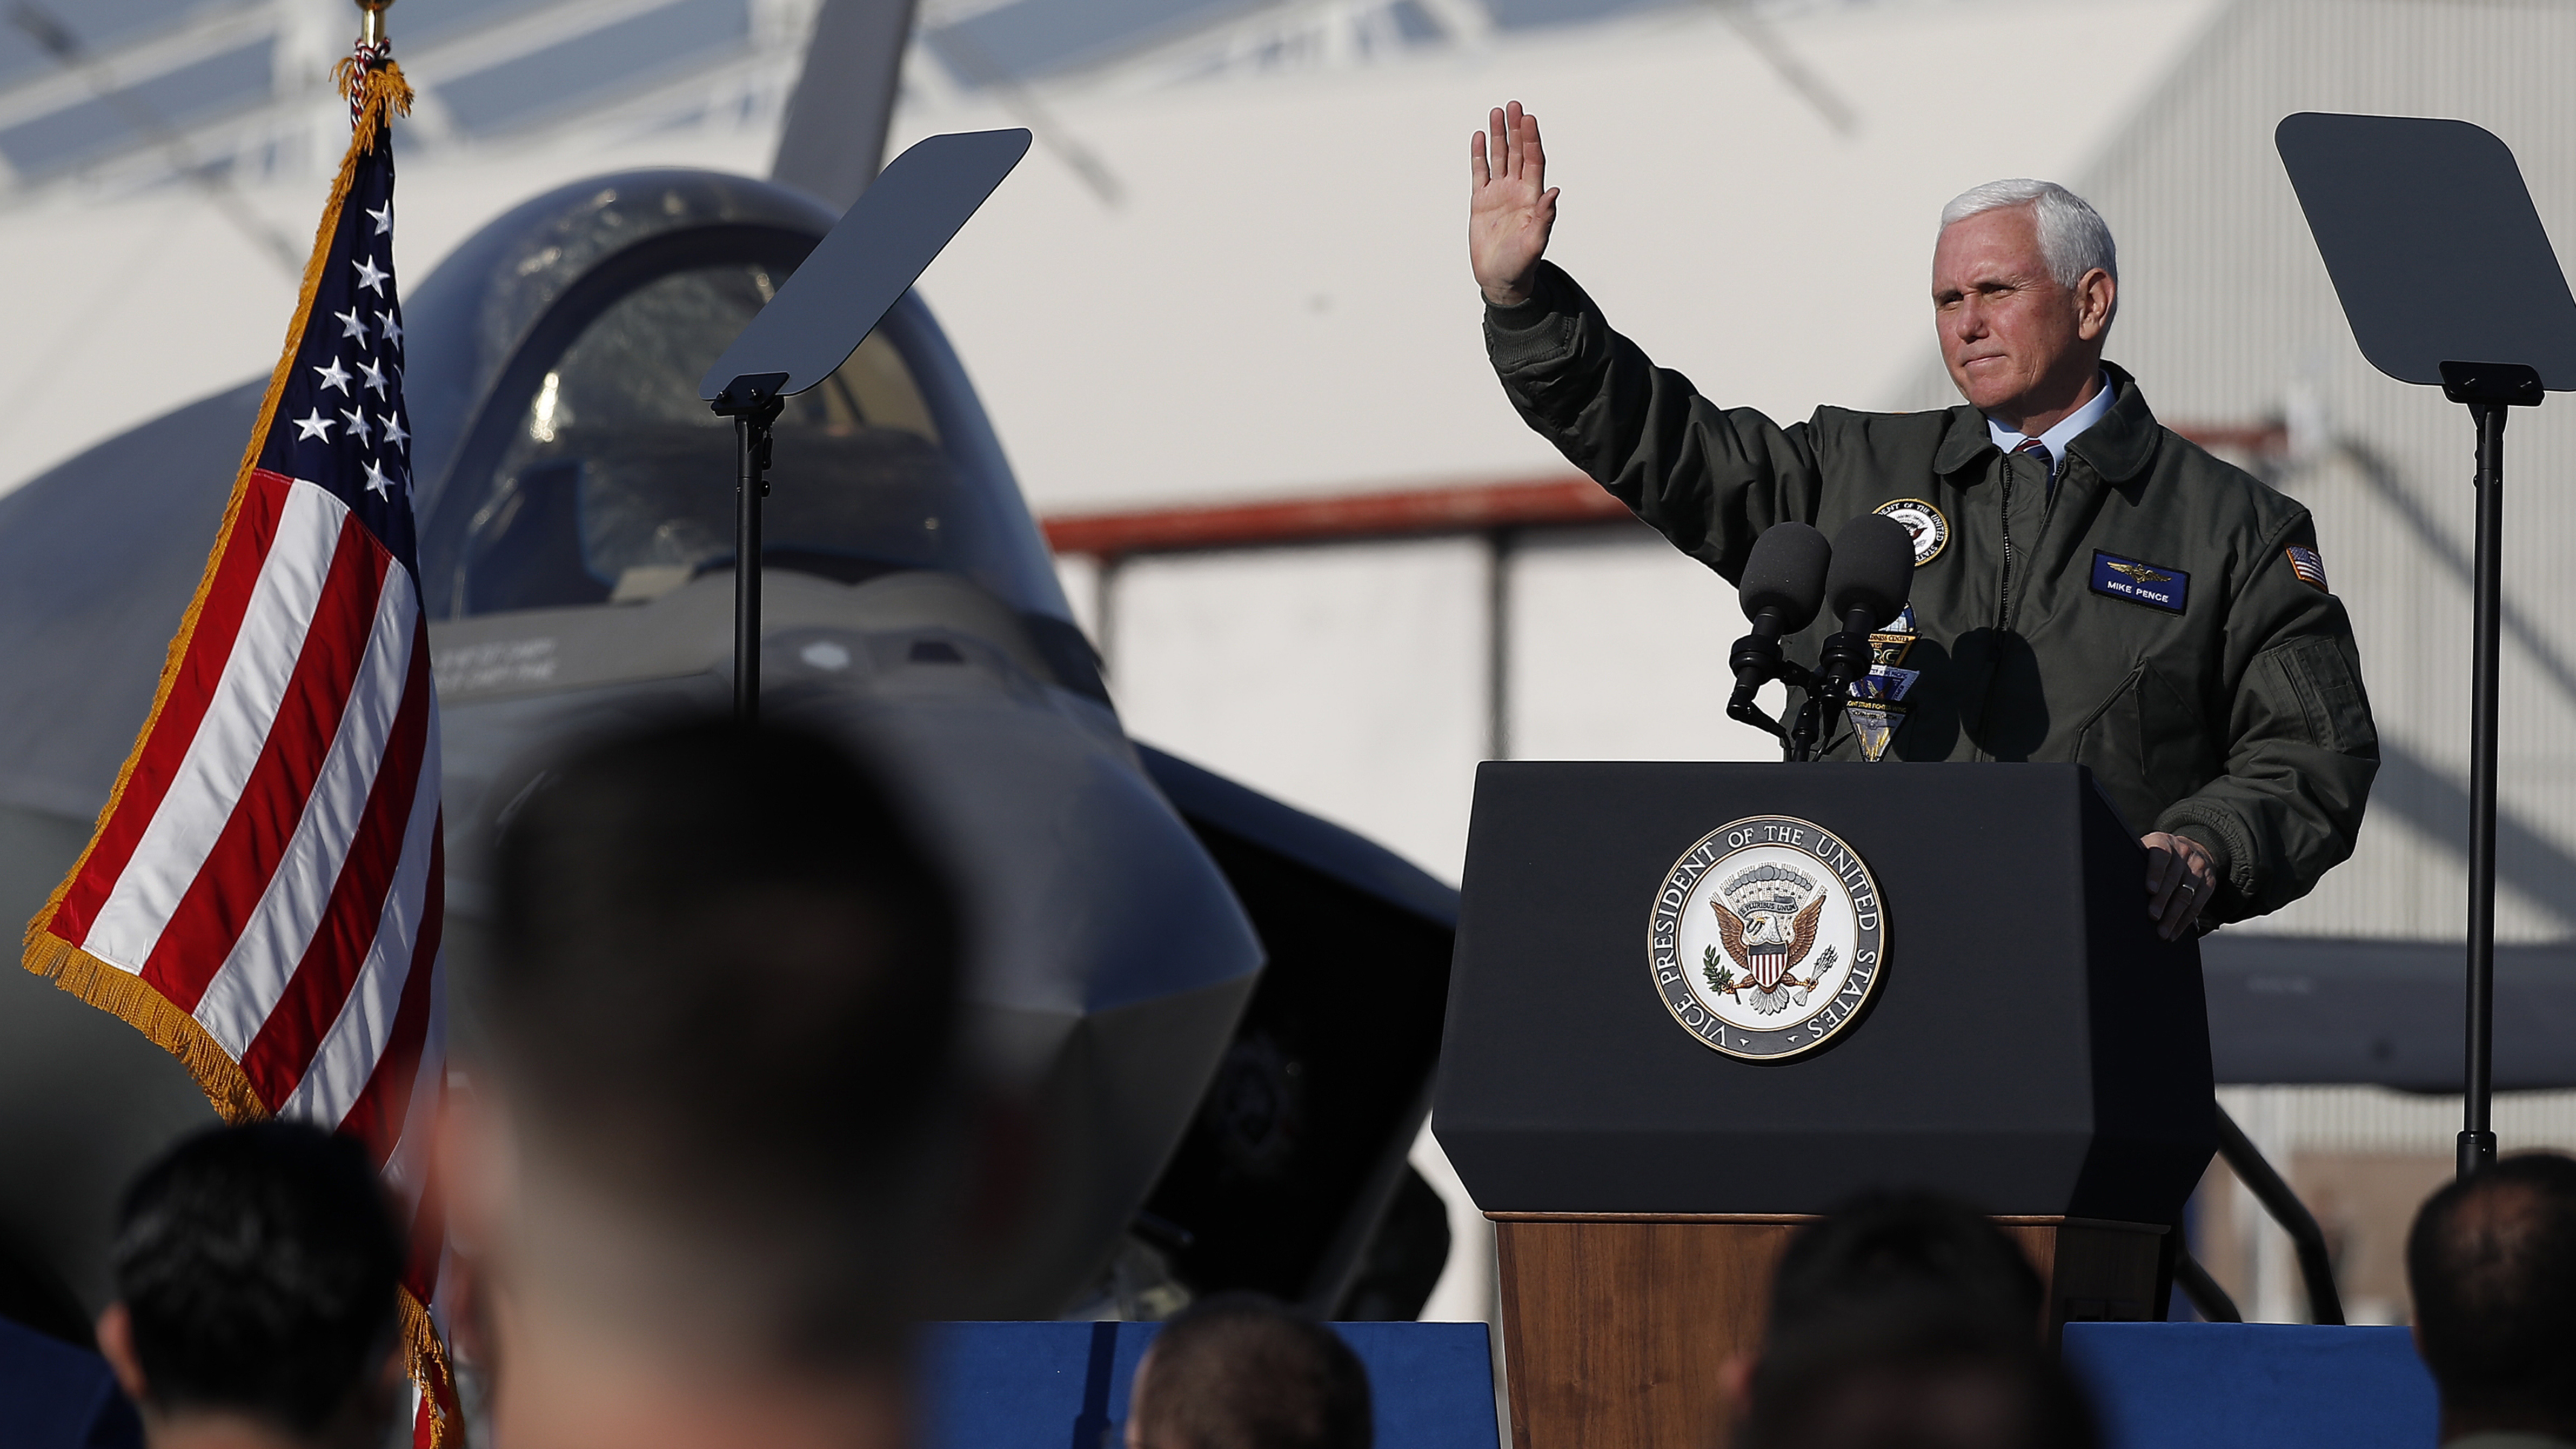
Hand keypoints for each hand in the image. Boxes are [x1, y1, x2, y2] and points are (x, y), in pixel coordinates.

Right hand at [1470, 101, 1558, 306]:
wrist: (1500, 279)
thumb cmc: (1520, 265)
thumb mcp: (1535, 242)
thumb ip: (1545, 217)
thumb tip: (1554, 191)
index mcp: (1532, 197)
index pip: (1533, 160)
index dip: (1531, 139)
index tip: (1528, 118)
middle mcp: (1517, 191)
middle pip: (1517, 152)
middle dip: (1515, 129)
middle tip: (1514, 105)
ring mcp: (1498, 194)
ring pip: (1499, 158)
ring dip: (1498, 136)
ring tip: (1496, 112)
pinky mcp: (1481, 202)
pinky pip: (1480, 173)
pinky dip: (1479, 155)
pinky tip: (1478, 136)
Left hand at [2141, 832, 2217, 940]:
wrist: (2194, 848)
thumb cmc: (2159, 855)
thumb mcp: (2147, 848)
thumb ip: (2138, 861)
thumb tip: (2119, 886)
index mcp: (2163, 842)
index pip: (2160, 856)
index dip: (2155, 873)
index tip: (2149, 890)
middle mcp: (2183, 852)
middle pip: (2173, 879)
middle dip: (2162, 901)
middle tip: (2153, 917)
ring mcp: (2198, 867)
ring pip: (2186, 894)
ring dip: (2174, 916)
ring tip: (2163, 932)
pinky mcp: (2209, 882)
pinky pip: (2198, 904)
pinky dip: (2185, 921)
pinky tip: (2175, 932)